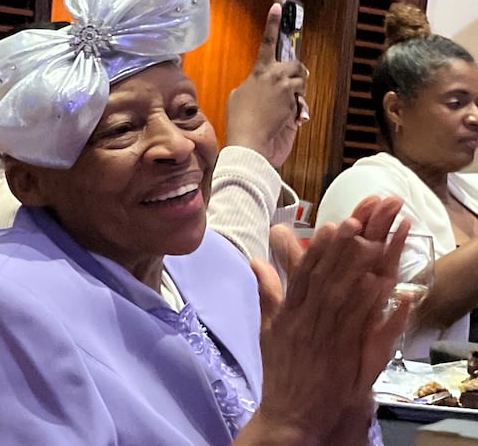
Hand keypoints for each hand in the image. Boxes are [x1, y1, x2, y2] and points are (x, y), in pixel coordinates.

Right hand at [225, 2, 307, 167]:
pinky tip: (284, 117)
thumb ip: (251, 85)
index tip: (278, 7)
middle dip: (295, 72)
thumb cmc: (240, 121)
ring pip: (301, 81)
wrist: (249, 140)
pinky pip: (301, 101)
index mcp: (259, 71)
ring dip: (297, 90)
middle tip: (289, 82)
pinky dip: (296, 108)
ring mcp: (287, 91)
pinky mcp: (295, 105)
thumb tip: (258, 86)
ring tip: (285, 103)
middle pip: (295, 64)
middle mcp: (275, 77)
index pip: (267, 42)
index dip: (272, 24)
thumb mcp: (238, 97)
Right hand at [248, 196, 410, 441]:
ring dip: (354, 268)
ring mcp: (321, 336)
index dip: (317, 249)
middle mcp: (303, 320)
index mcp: (287, 313)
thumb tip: (255, 260)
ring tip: (369, 241)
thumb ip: (266, 292)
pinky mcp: (339, 354)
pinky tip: (378, 282)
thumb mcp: (267, 328)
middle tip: (354, 220)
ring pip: (339, 297)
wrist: (290, 414)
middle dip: (339, 249)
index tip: (330, 225)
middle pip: (322, 279)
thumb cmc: (281, 370)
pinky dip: (366, 303)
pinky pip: (354, 324)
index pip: (302, 275)